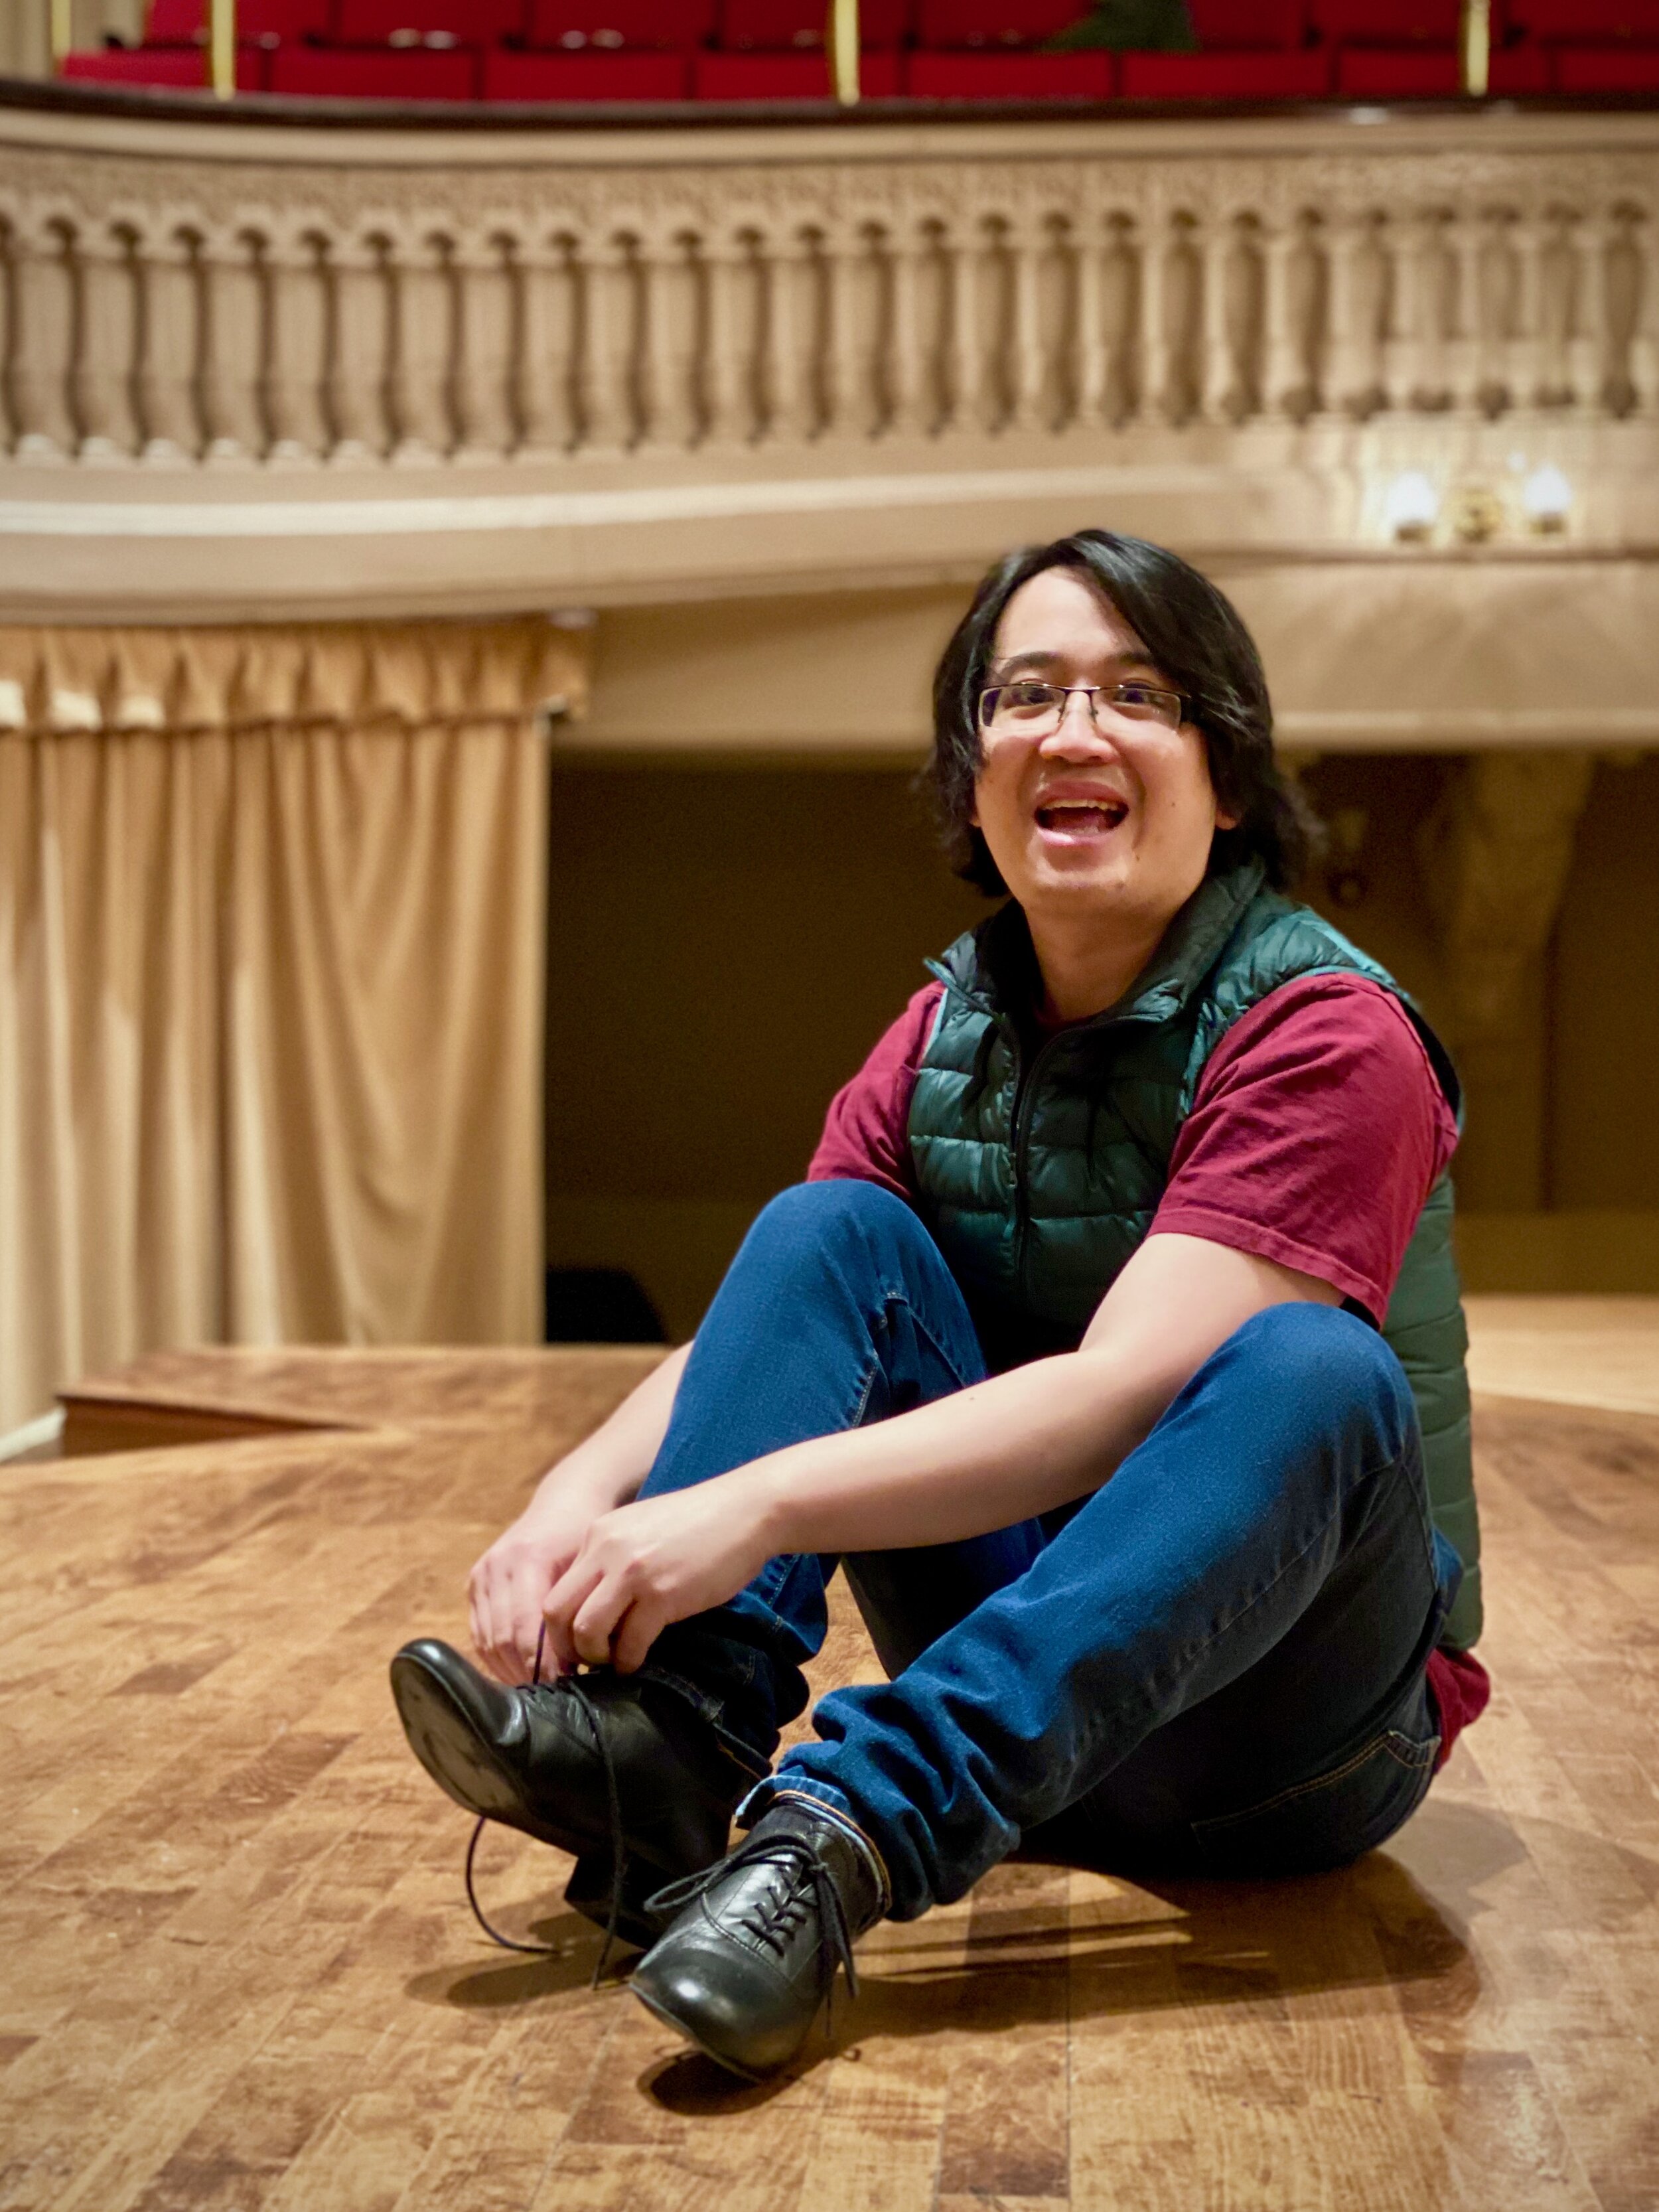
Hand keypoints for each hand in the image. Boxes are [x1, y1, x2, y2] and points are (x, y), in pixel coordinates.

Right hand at [468, 1477, 611, 1684]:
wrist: (566, 1501)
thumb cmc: (587, 1536)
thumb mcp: (590, 1565)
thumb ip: (579, 1607)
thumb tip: (580, 1662)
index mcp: (527, 1559)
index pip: (526, 1629)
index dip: (543, 1664)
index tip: (564, 1687)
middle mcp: (497, 1567)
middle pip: (504, 1640)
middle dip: (527, 1672)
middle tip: (553, 1697)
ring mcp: (481, 1576)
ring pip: (489, 1642)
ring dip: (511, 1671)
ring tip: (539, 1691)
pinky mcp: (474, 1584)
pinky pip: (480, 1634)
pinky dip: (497, 1659)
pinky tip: (520, 1672)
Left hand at [541, 1474, 779, 1676]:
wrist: (748, 1510)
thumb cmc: (701, 1524)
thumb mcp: (643, 1530)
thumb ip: (614, 1559)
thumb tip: (596, 1606)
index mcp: (598, 1534)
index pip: (557, 1588)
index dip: (560, 1626)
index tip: (574, 1645)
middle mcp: (606, 1550)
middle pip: (556, 1611)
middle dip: (566, 1646)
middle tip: (586, 1662)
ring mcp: (632, 1572)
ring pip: (586, 1630)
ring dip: (596, 1656)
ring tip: (614, 1661)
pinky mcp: (662, 1594)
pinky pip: (630, 1642)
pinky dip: (629, 1660)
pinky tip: (638, 1661)